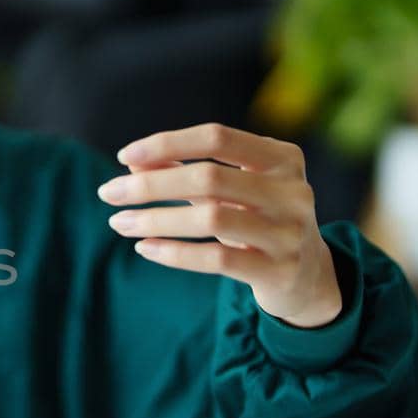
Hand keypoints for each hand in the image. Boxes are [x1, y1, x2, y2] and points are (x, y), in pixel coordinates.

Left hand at [97, 123, 342, 328]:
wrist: (309, 279)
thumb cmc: (259, 222)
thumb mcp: (230, 191)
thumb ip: (185, 171)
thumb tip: (132, 161)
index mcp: (282, 158)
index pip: (217, 138)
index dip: (168, 142)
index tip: (123, 155)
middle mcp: (292, 191)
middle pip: (208, 177)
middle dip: (151, 185)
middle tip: (108, 193)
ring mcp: (289, 232)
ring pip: (210, 217)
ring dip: (156, 219)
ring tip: (119, 222)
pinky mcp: (279, 270)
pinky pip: (217, 258)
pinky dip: (175, 253)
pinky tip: (145, 248)